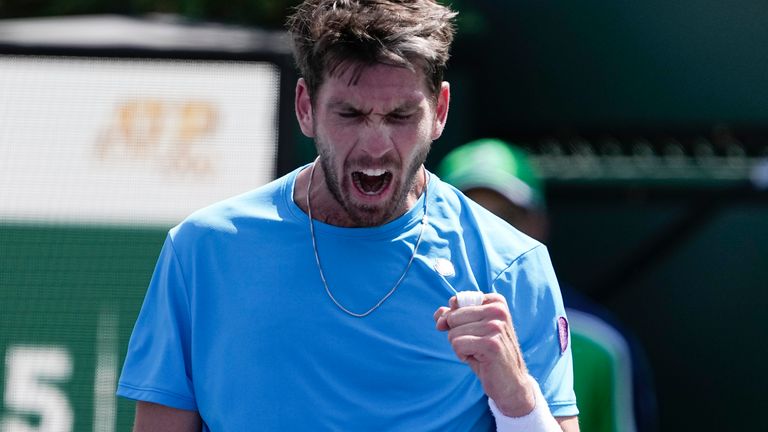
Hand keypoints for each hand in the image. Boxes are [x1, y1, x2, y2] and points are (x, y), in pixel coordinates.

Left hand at [433, 293, 535, 416]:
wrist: (511, 383)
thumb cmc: (488, 354)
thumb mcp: (471, 330)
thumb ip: (453, 316)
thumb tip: (438, 315)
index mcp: (496, 302)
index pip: (455, 302)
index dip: (455, 321)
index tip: (473, 332)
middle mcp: (498, 310)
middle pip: (452, 317)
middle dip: (457, 335)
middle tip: (477, 345)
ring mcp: (496, 326)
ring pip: (453, 333)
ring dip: (461, 347)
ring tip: (480, 353)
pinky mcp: (491, 344)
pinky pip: (457, 345)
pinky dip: (462, 355)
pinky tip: (480, 360)